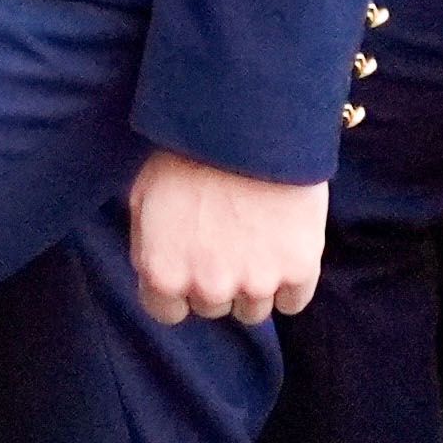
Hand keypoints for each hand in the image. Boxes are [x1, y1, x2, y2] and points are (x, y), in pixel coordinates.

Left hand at [127, 149, 324, 322]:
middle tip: (221, 240)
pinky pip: (293, 302)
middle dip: (214, 281)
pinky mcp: (298, 274)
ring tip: (252, 239)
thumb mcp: (143, 197)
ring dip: (252, 284)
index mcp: (163, 272)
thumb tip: (157, 273)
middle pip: (212, 307)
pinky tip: (280, 247)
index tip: (186, 265)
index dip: (175, 289)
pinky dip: (288, 282)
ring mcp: (257, 284)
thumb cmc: (187, 156)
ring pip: (254, 310)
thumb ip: (148, 245)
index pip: (166, 312)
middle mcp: (209, 288)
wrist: (246, 130)